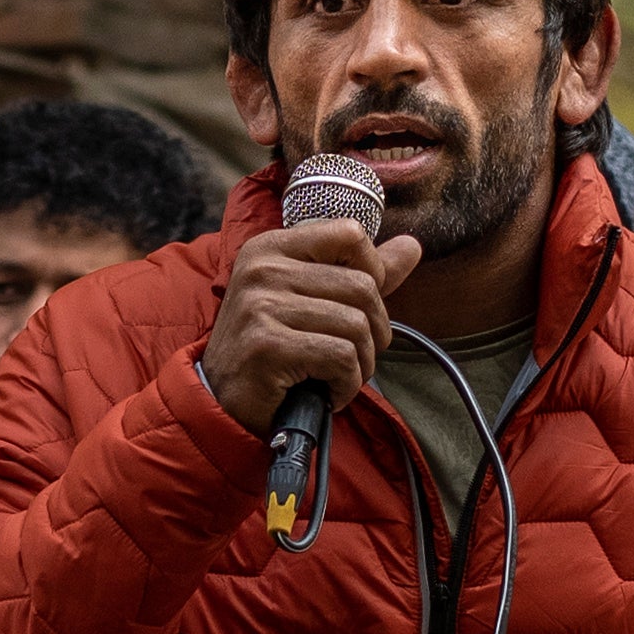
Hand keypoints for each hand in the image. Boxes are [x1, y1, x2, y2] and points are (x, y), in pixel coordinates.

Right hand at [201, 201, 421, 432]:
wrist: (221, 400)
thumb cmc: (272, 348)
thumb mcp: (309, 299)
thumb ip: (359, 272)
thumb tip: (412, 247)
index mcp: (272, 248)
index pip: (350, 234)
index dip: (373, 271)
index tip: (360, 306)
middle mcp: (263, 269)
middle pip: (362, 287)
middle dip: (375, 332)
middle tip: (355, 357)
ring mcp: (261, 306)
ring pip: (356, 326)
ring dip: (361, 364)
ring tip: (339, 377)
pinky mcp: (268, 345)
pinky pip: (341, 358)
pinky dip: (347, 385)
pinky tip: (328, 393)